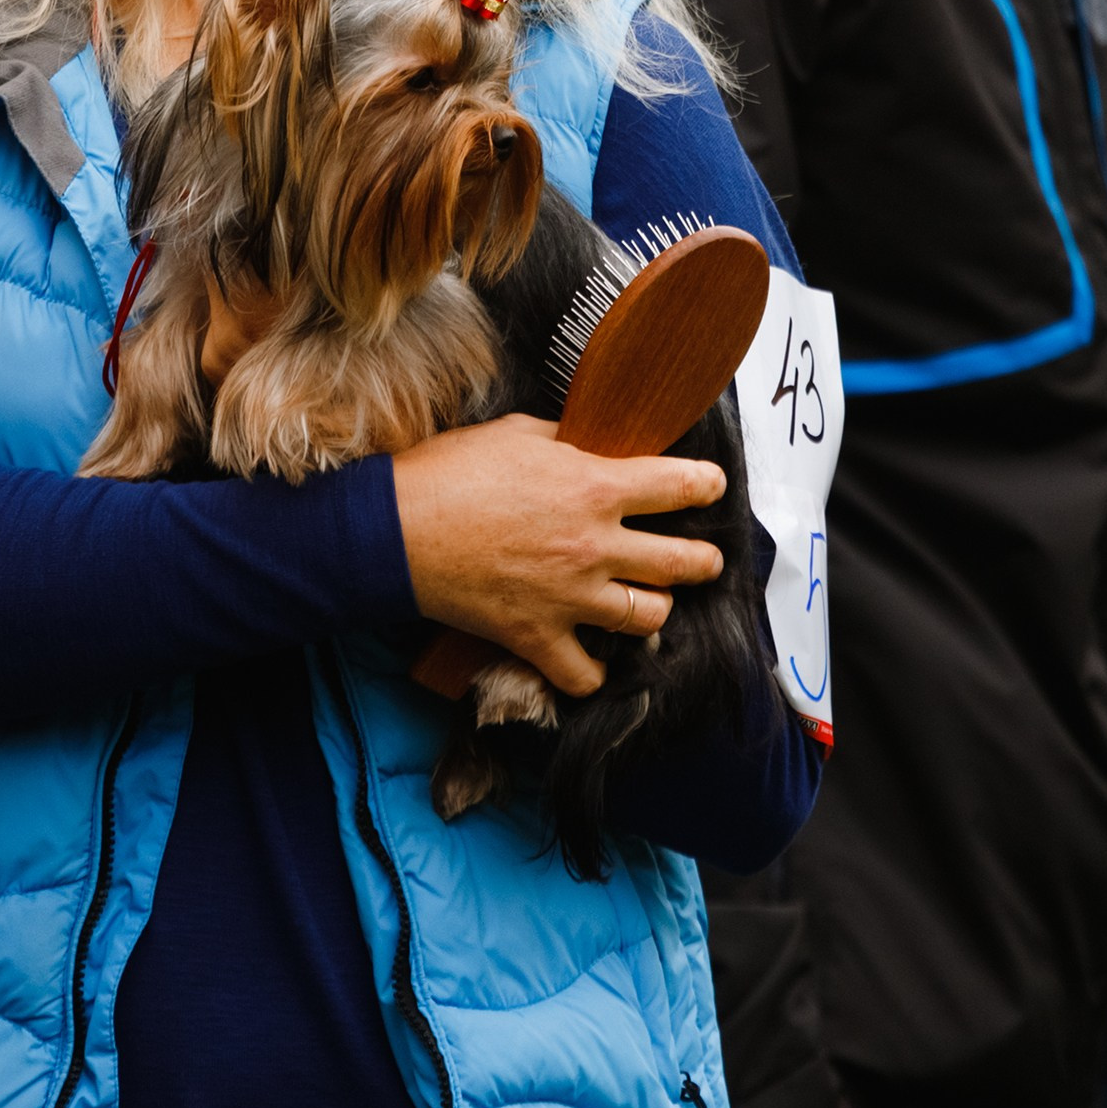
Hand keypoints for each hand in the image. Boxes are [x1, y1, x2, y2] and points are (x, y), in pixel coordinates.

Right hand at [392, 414, 725, 695]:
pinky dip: (594, 670)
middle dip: (703, 560)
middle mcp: (595, 545)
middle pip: (684, 562)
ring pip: (650, 618)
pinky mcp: (538, 636)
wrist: (397, 529)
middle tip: (701, 558)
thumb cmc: (451, 471)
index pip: (680, 486)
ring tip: (648, 602)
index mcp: (595, 485)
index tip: (709, 487)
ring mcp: (570, 597)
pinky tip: (592, 656)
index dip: (706, 486)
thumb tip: (593, 446)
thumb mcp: (517, 432)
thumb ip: (568, 442)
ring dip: (656, 610)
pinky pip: (587, 674)